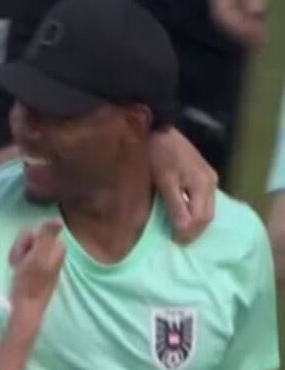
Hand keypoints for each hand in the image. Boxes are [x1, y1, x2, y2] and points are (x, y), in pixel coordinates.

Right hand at [8, 220, 65, 318]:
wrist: (26, 306)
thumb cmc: (30, 282)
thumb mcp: (38, 257)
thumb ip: (47, 236)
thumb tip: (58, 219)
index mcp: (57, 245)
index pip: (32, 231)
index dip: (23, 243)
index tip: (25, 258)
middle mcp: (54, 250)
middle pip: (28, 238)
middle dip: (20, 249)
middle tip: (20, 264)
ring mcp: (46, 258)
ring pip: (24, 246)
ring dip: (18, 256)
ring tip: (19, 269)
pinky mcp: (38, 266)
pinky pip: (24, 256)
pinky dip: (18, 262)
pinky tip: (19, 271)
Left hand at [149, 127, 216, 244]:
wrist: (158, 128)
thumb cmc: (158, 153)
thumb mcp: (164, 180)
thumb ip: (175, 204)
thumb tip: (184, 230)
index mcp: (203, 184)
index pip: (202, 218)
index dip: (189, 233)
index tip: (175, 242)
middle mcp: (211, 182)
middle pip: (208, 215)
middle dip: (194, 230)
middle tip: (176, 240)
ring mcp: (208, 177)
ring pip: (206, 208)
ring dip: (195, 221)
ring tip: (179, 230)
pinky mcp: (201, 174)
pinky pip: (202, 199)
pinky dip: (194, 210)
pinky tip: (183, 214)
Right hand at [211, 0, 268, 44]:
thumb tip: (256, 12)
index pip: (223, 15)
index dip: (238, 30)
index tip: (257, 38)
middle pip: (224, 19)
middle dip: (242, 33)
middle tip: (261, 43)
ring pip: (228, 15)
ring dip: (243, 27)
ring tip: (259, 36)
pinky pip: (233, 7)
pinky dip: (245, 17)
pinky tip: (257, 19)